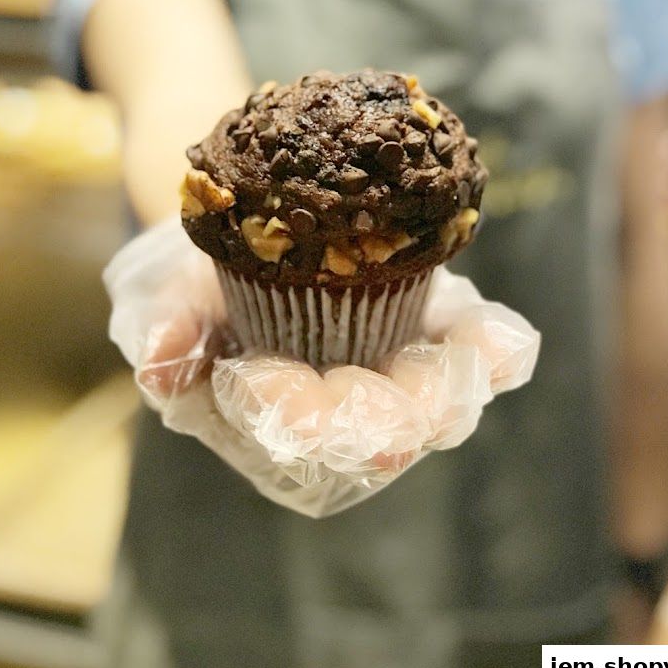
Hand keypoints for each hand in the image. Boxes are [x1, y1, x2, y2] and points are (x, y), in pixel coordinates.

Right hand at [105, 220, 539, 515]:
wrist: (264, 229)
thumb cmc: (210, 276)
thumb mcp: (171, 288)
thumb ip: (166, 322)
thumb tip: (158, 360)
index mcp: (271, 414)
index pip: (283, 430)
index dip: (290, 419)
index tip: (294, 405)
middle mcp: (342, 414)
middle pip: (374, 438)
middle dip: (389, 425)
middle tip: (404, 418)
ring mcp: (395, 377)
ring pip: (434, 407)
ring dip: (451, 391)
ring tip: (467, 369)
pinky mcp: (436, 336)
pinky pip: (474, 353)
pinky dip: (493, 351)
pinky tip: (508, 341)